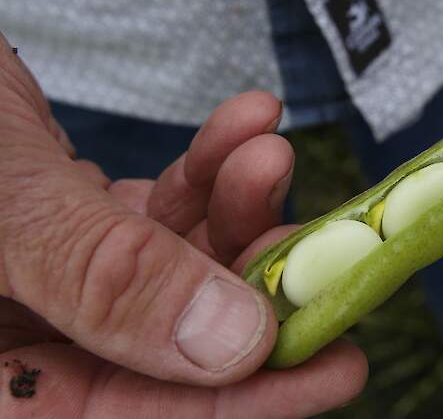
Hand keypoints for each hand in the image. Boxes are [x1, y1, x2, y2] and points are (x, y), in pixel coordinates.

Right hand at [0, 35, 365, 416]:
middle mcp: (5, 344)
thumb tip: (230, 346)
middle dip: (247, 289)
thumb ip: (103, 278)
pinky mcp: (59, 226)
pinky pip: (146, 216)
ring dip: (232, 213)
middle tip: (323, 246)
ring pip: (166, 274)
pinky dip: (198, 173)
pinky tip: (242, 125)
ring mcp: (34, 285)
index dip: (239, 406)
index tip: (337, 368)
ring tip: (268, 154)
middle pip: (159, 352)